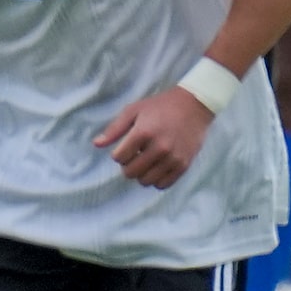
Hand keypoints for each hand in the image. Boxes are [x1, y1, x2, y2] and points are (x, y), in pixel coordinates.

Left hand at [94, 86, 214, 189]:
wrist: (193, 105)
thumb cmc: (160, 106)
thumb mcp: (134, 110)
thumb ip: (115, 129)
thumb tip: (96, 144)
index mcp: (144, 132)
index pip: (119, 158)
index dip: (118, 155)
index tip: (124, 148)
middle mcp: (159, 147)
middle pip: (131, 172)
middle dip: (127, 166)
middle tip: (134, 156)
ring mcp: (173, 158)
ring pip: (146, 181)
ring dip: (141, 174)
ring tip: (145, 162)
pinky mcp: (184, 165)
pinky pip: (163, 184)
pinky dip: (156, 180)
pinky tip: (156, 168)